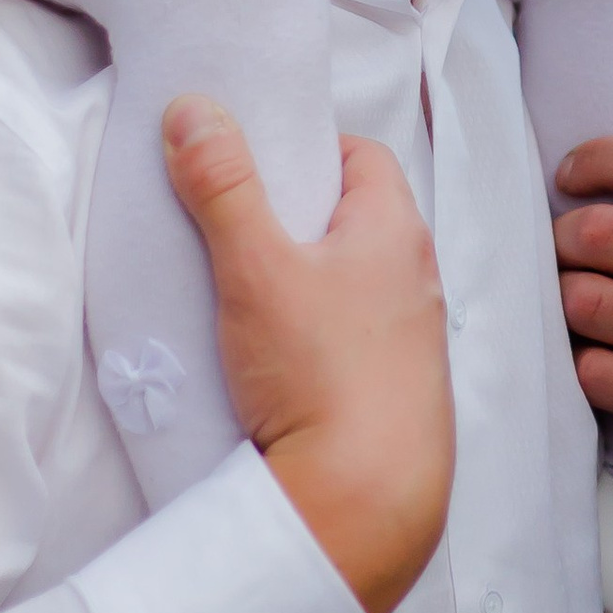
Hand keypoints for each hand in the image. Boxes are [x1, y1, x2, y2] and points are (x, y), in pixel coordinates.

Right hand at [163, 98, 453, 612]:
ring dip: (300, 282)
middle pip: (351, 220)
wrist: (365, 504)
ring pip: (350, 285)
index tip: (250, 166)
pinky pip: (350, 341)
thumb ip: (223, 186)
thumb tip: (194, 109)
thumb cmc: (321, 374)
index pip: (359, 156)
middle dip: (291, 217)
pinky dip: (312, 336)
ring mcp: (412, 342)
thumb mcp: (255, 268)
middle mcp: (418, 279)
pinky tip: (268, 362)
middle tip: (230, 228)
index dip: (305, 149)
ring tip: (238, 297)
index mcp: (397, 231)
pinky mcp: (396, 393)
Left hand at [554, 138, 612, 492]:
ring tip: (579, 302)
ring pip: (584, 302)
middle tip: (562, 249)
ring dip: (567, 300)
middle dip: (563, 238)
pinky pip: (593, 371)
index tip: (570, 174)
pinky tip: (601, 358)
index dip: (601, 157)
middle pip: (601, 232)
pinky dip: (584, 363)